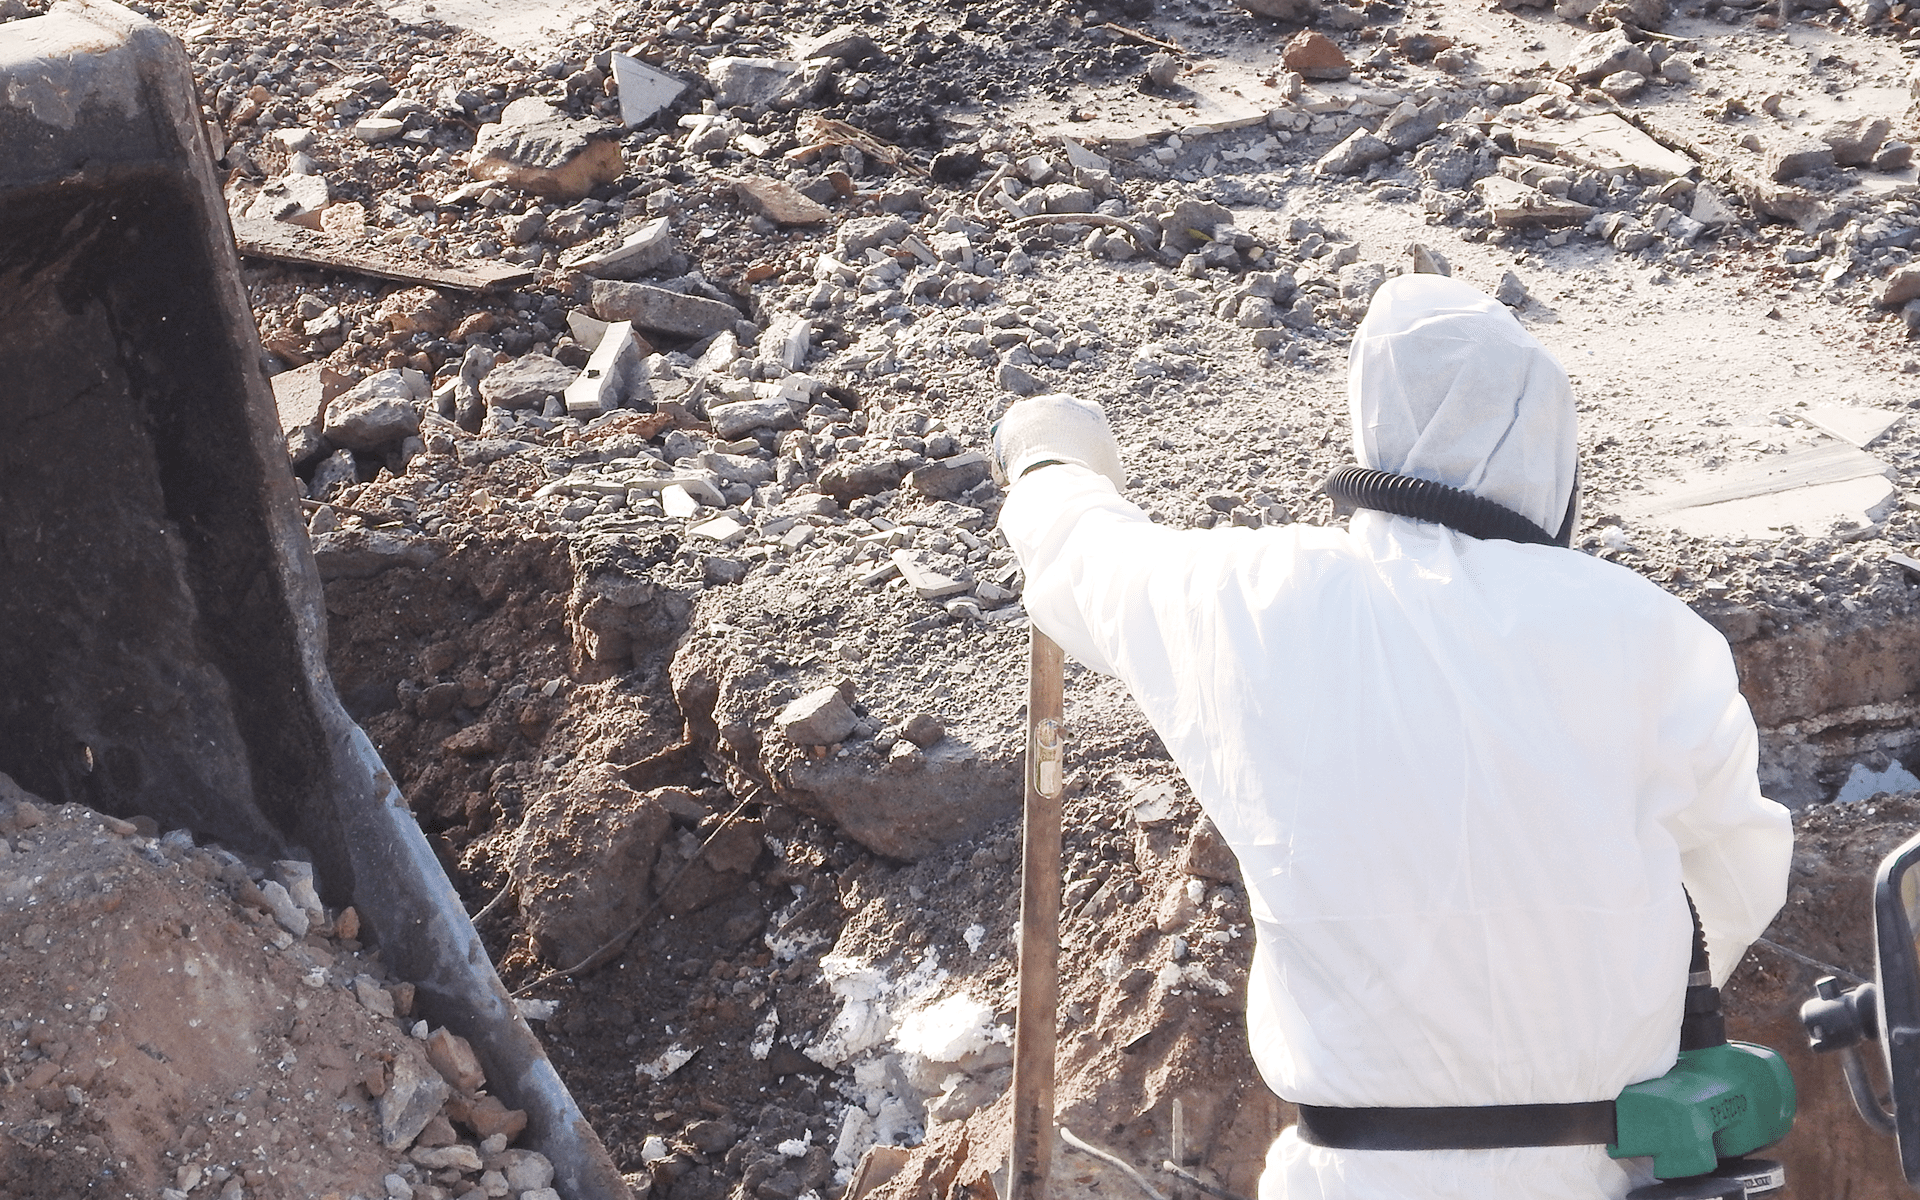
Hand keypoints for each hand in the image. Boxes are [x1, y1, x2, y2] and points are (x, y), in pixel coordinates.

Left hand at [990, 393, 1126, 489]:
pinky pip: (1008, 434)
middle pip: (1057, 423)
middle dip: (1052, 442)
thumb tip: (1110, 482)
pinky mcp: (1015, 413)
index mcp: (1093, 411)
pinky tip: (1007, 473)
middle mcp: (1065, 402)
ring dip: (1026, 445)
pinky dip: (1006, 452)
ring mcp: (1039, 405)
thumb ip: (1110, 472)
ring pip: (1031, 426)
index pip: (1086, 426)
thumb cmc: (1088, 473)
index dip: (1079, 448)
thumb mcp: (1113, 476)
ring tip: (1023, 472)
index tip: (1072, 465)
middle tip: (1046, 467)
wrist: (1055, 468)